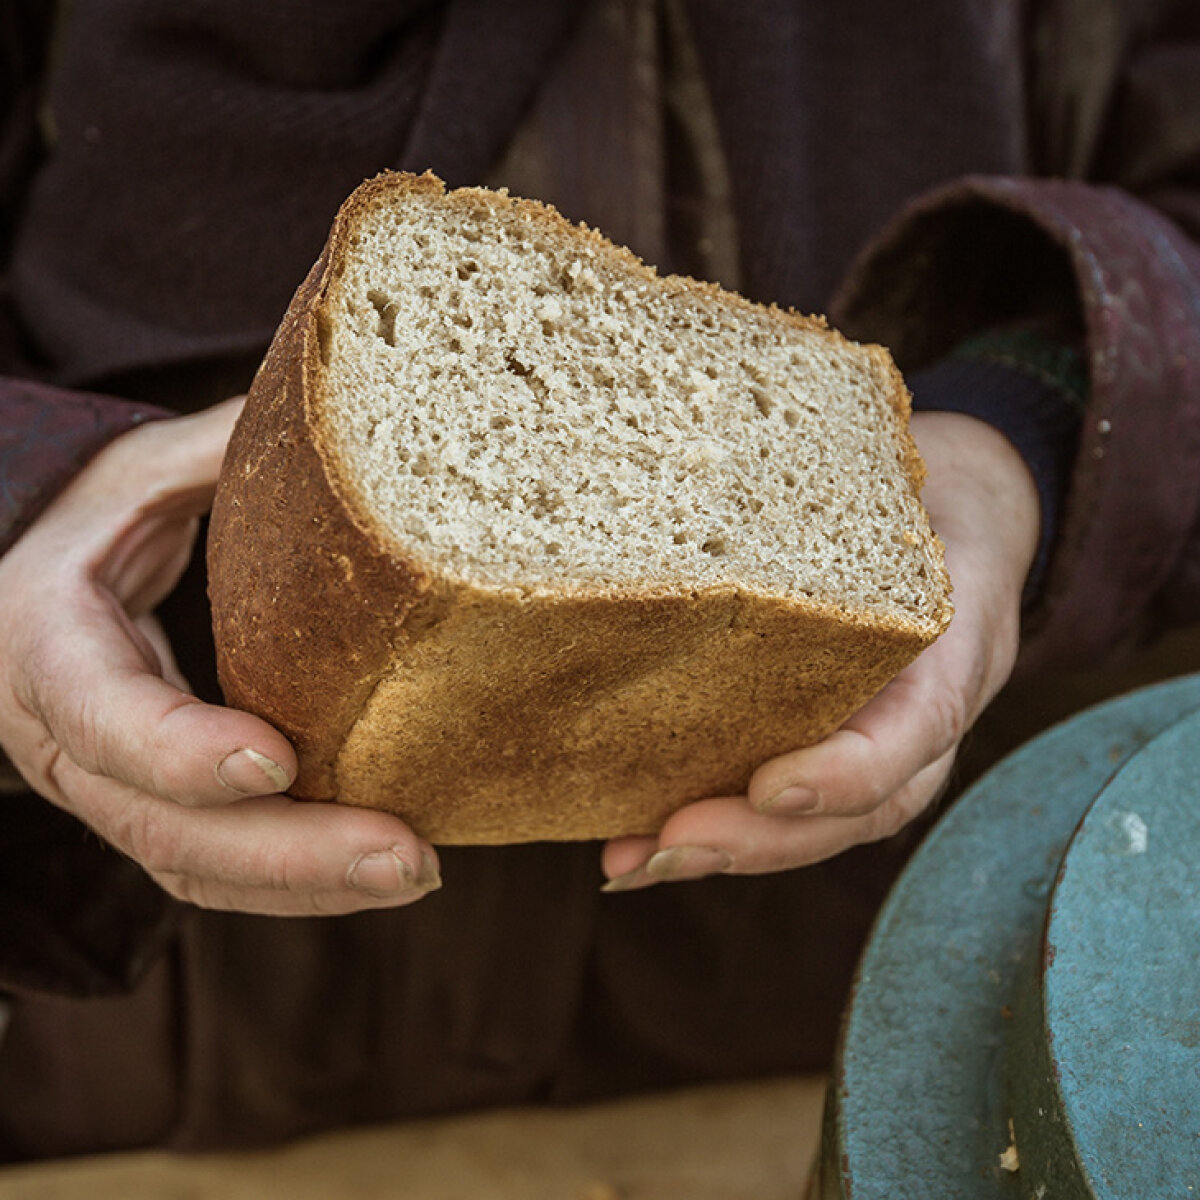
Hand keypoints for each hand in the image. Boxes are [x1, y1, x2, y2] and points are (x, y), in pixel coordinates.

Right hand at [0, 398, 439, 914]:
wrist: (24, 589)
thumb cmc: (86, 521)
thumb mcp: (135, 471)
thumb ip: (217, 449)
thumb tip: (344, 405)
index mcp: (47, 643)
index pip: (101, 714)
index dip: (179, 748)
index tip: (278, 757)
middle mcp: (64, 740)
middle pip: (164, 829)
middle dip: (290, 854)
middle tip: (407, 858)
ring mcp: (105, 791)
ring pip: (194, 872)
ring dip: (308, 888)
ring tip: (417, 872)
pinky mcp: (149, 813)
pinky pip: (214, 874)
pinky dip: (293, 886)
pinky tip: (378, 873)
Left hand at [602, 411, 1040, 889]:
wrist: (958, 517)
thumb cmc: (922, 506)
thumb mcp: (910, 500)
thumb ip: (859, 521)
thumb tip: (724, 480)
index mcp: (948, 662)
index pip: (911, 736)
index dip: (845, 774)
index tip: (770, 784)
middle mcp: (913, 726)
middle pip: (850, 812)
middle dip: (755, 840)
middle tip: (662, 847)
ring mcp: (874, 747)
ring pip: (810, 826)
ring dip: (719, 850)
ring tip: (626, 861)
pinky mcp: (822, 742)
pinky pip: (776, 802)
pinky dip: (708, 825)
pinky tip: (630, 841)